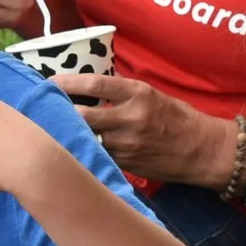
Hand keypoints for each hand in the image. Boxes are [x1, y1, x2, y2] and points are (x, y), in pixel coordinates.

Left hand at [55, 72, 231, 185]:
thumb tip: (92, 83)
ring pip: (87, 137)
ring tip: (51, 126)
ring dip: (68, 132)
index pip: (95, 83)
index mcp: (139, 94)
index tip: (50, 81)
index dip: (68, 82)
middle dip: (60, 111)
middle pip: (83, 115)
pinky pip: (97, 154)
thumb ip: (123, 91)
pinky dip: (84, 148)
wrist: (202, 150)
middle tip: (44, 107)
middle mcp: (132, 118)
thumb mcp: (153, 95)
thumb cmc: (178, 118)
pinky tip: (71, 146)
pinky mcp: (126, 163)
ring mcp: (128, 144)